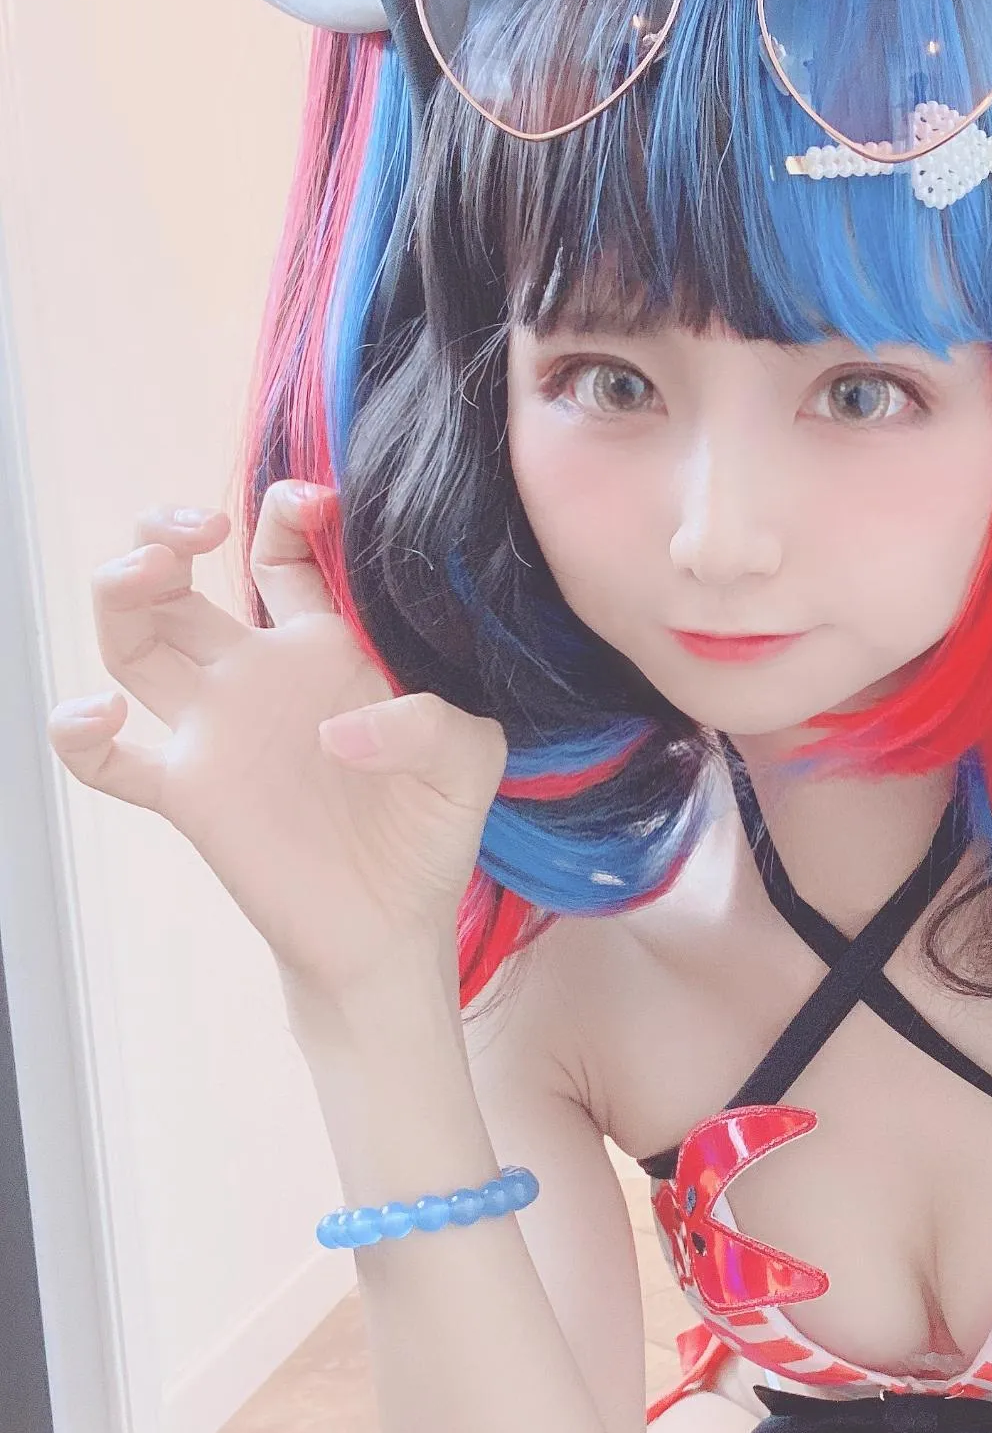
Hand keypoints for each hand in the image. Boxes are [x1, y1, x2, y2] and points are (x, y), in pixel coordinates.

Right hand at [46, 482, 509, 1001]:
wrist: (392, 929)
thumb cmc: (431, 834)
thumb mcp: (471, 763)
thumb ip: (435, 725)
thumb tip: (342, 731)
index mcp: (324, 649)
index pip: (282, 555)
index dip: (284, 513)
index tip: (311, 504)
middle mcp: (257, 677)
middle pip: (178, 578)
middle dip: (166, 530)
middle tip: (198, 529)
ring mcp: (214, 731)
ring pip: (131, 639)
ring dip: (119, 591)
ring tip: (145, 575)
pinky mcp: (188, 792)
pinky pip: (107, 760)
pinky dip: (79, 734)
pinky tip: (102, 717)